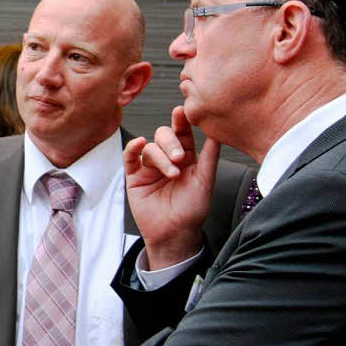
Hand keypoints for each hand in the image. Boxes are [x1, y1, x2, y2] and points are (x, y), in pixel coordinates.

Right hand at [123, 106, 219, 268]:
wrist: (174, 233)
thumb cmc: (192, 210)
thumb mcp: (205, 181)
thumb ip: (209, 157)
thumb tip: (216, 133)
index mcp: (187, 158)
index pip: (183, 133)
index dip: (182, 121)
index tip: (183, 112)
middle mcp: (167, 159)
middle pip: (164, 135)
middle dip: (172, 143)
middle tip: (180, 158)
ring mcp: (149, 167)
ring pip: (150, 147)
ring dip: (160, 157)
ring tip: (171, 174)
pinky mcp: (134, 176)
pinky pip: (130, 156)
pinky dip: (133, 148)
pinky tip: (139, 144)